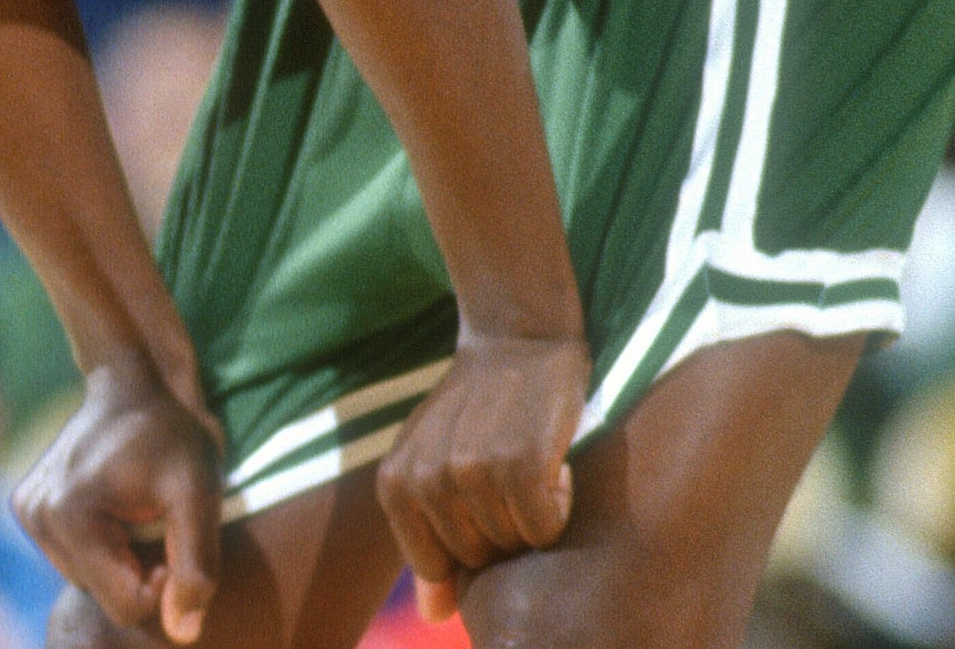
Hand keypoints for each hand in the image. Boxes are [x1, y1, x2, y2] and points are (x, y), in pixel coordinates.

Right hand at [12, 351, 224, 642]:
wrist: (132, 381)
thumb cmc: (172, 432)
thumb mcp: (200, 492)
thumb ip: (196, 563)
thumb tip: (182, 632)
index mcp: (71, 515)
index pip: (125, 605)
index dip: (163, 583)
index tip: (175, 536)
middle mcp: (36, 516)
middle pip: (103, 595)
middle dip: (138, 570)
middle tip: (157, 518)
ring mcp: (26, 511)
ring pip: (87, 581)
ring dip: (120, 559)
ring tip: (136, 509)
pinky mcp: (26, 506)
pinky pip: (72, 558)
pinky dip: (99, 545)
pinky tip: (114, 505)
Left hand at [374, 332, 588, 620]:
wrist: (516, 338)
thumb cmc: (475, 409)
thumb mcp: (432, 463)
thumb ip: (426, 536)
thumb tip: (433, 615)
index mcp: (395, 484)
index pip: (437, 567)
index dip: (472, 543)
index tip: (482, 497)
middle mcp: (426, 480)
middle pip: (478, 558)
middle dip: (503, 528)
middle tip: (509, 474)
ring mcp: (470, 471)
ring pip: (514, 545)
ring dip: (534, 512)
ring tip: (528, 462)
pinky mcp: (518, 463)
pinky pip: (544, 528)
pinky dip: (560, 502)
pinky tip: (553, 461)